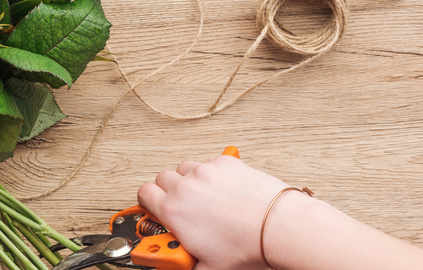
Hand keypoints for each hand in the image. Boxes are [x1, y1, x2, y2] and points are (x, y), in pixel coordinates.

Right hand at [136, 153, 287, 269]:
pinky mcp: (225, 163)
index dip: (148, 201)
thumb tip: (178, 265)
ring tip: (204, 196)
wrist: (278, 228)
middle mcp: (185, 187)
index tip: (155, 208)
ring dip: (189, 180)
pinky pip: (209, 162)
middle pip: (162, 178)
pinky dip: (213, 173)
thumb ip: (183, 263)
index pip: (144, 194)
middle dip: (169, 190)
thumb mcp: (207, 266)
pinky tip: (224, 189)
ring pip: (185, 168)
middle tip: (183, 205)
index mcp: (173, 211)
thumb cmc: (247, 247)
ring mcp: (205, 172)